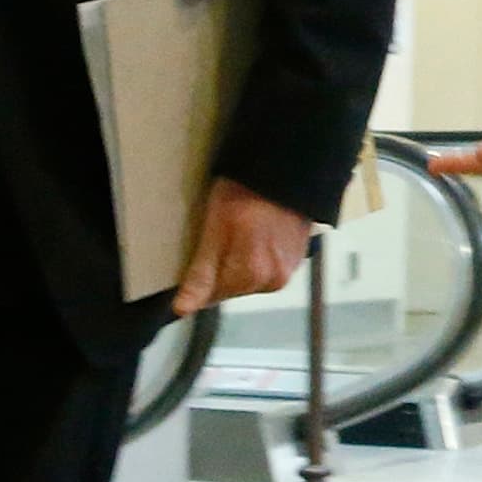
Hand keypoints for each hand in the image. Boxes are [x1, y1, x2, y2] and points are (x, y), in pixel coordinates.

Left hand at [174, 178, 312, 317]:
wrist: (282, 172)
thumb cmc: (246, 192)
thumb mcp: (214, 230)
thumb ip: (200, 274)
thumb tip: (183, 309)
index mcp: (252, 275)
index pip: (211, 296)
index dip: (199, 276)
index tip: (199, 254)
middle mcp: (274, 279)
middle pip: (232, 288)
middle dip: (222, 269)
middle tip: (220, 237)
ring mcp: (288, 269)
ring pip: (249, 278)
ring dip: (240, 262)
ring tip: (239, 233)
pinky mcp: (297, 258)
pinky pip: (267, 267)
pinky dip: (258, 255)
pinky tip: (255, 234)